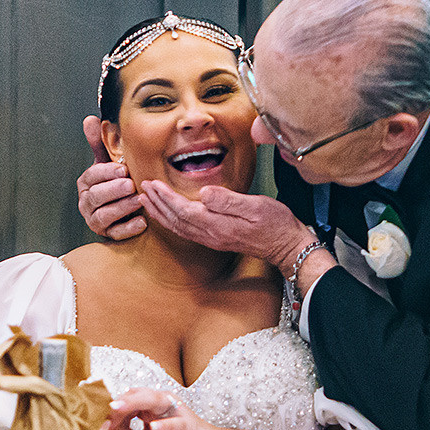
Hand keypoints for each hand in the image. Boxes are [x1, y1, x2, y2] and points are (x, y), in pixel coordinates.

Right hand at [76, 115, 145, 239]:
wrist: (121, 208)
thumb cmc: (114, 182)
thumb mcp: (106, 162)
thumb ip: (99, 143)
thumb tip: (90, 119)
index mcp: (86, 183)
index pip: (92, 176)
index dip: (106, 173)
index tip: (122, 168)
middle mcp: (87, 203)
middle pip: (96, 197)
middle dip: (113, 190)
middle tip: (131, 184)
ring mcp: (96, 220)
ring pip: (104, 216)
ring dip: (122, 208)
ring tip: (139, 201)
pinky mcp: (108, 234)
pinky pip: (116, 234)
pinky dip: (129, 228)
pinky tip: (142, 222)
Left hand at [101, 388, 248, 429]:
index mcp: (151, 406)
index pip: (127, 402)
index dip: (110, 412)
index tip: (95, 425)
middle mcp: (163, 404)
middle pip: (136, 396)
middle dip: (116, 406)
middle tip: (100, 419)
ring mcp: (176, 412)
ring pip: (153, 400)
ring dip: (133, 403)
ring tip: (116, 408)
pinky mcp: (189, 425)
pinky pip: (175, 423)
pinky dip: (164, 424)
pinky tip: (153, 427)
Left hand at [139, 181, 311, 267]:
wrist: (287, 246)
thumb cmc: (275, 224)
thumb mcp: (256, 206)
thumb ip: (228, 201)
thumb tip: (205, 193)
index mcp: (217, 225)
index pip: (182, 210)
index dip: (165, 197)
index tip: (152, 184)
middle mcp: (210, 235)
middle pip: (175, 220)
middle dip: (156, 204)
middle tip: (142, 189)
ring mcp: (213, 240)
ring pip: (178, 227)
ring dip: (161, 214)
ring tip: (147, 201)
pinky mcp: (217, 240)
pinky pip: (187, 231)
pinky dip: (173, 222)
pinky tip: (170, 216)